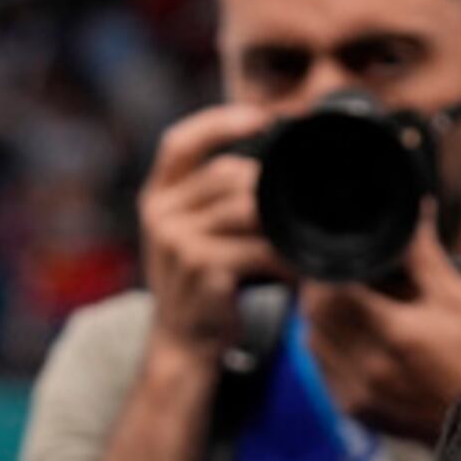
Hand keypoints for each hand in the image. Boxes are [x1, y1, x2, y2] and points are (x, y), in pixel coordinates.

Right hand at [137, 102, 284, 359]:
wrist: (182, 344)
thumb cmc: (200, 285)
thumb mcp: (192, 234)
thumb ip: (213, 199)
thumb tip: (271, 166)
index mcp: (157, 197)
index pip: (180, 144)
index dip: (218, 123)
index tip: (260, 116)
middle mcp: (161, 214)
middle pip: (226, 174)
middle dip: (267, 187)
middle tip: (299, 207)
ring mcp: (179, 242)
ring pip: (247, 210)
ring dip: (282, 226)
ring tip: (303, 242)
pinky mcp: (203, 270)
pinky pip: (258, 250)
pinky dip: (284, 259)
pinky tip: (296, 269)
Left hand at [300, 214, 460, 441]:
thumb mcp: (455, 299)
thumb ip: (423, 255)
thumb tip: (414, 211)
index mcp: (396, 335)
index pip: (335, 290)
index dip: (329, 268)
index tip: (337, 255)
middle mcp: (370, 366)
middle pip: (316, 314)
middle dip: (320, 289)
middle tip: (335, 274)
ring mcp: (358, 391)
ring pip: (312, 340)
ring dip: (320, 317)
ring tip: (346, 304)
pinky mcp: (353, 408)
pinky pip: (321, 368)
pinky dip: (327, 347)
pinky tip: (351, 338)